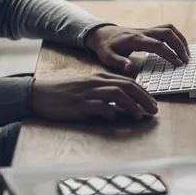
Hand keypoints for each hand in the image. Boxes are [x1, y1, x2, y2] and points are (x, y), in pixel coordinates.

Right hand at [31, 73, 157, 120]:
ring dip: (131, 105)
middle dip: (144, 98)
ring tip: (139, 116)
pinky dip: (110, 111)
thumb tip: (125, 104)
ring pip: (117, 94)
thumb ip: (106, 93)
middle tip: (154, 110)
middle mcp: (96, 82)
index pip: (128, 82)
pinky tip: (114, 117)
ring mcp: (88, 93)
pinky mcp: (79, 104)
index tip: (153, 103)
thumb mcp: (88, 88)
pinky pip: (99, 106)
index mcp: (100, 77)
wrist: (41, 94)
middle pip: (127, 86)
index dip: (144, 92)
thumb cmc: (66, 93)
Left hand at [85, 24, 189, 75]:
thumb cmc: (105, 47)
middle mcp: (143, 32)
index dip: (169, 53)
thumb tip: (130, 68)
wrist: (101, 33)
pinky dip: (176, 37)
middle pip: (167, 33)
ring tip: (186, 54)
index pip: (157, 44)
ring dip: (180, 40)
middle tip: (186, 60)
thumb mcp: (107, 57)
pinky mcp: (149, 31)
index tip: (178, 63)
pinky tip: (179, 47)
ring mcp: (147, 30)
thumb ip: (119, 63)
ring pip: (169, 29)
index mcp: (135, 40)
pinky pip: (166, 29)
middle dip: (179, 46)